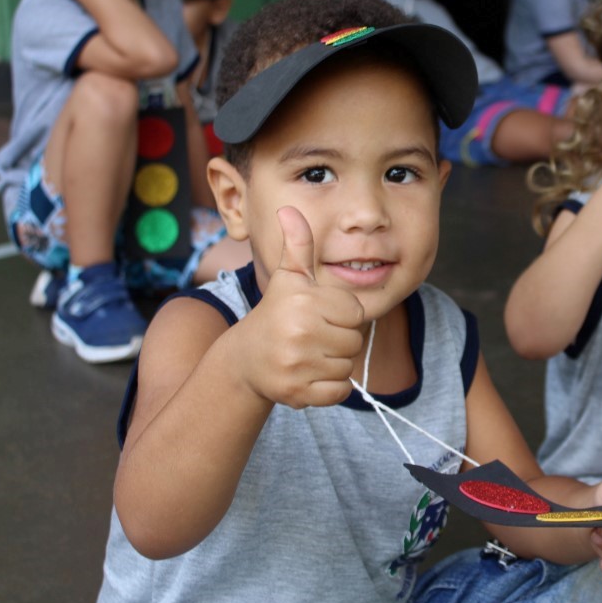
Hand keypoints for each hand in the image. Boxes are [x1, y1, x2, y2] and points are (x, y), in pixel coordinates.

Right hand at [239, 206, 364, 408]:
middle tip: (311, 338)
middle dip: (338, 341)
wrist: (246, 360)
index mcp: (303, 302)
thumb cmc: (276, 314)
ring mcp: (296, 365)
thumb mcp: (289, 278)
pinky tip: (308, 375)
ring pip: (346, 366)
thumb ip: (297, 245)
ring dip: (332, 364)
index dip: (340, 316)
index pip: (355, 313)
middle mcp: (298, 332)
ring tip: (307, 354)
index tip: (317, 317)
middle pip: (354, 341)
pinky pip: (339, 392)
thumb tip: (288, 209)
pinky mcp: (297, 393)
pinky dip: (329, 388)